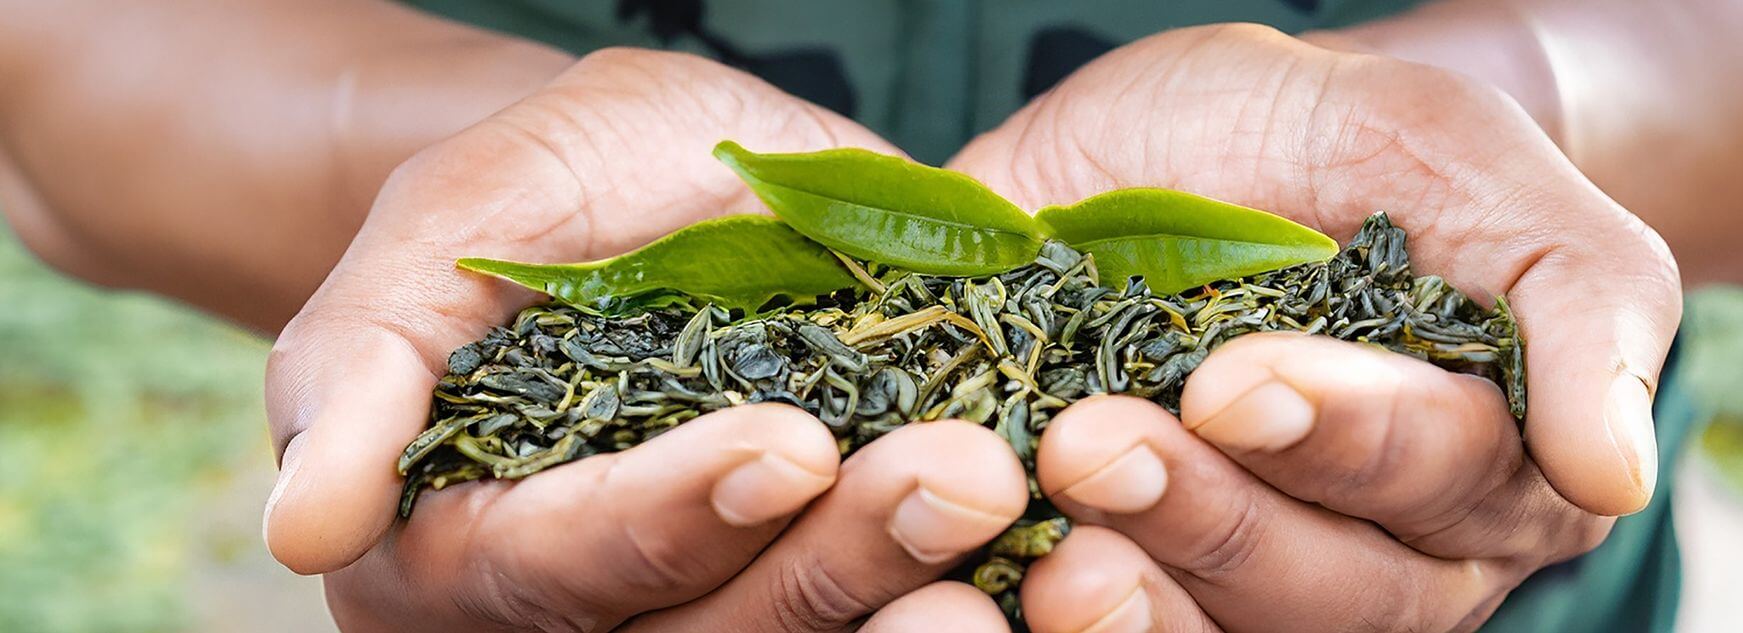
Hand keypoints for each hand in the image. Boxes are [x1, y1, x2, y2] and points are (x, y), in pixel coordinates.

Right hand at [265, 49, 1025, 631]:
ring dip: (908, 579)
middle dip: (827, 558)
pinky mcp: (821, 573)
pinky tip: (1046, 544)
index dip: (667, 517)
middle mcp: (585, 611)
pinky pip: (881, 607)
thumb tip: (306, 525)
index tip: (785, 445)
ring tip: (1004, 486)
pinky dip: (955, 583)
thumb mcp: (450, 221)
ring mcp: (710, 600)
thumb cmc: (550, 183)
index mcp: (460, 549)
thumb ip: (362, 361)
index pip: (553, 566)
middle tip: (956, 473)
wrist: (669, 183)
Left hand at [946, 24, 1681, 630]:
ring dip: (1144, 602)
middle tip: (1096, 445)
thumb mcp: (1443, 143)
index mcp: (1491, 447)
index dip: (1342, 437)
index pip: (1443, 472)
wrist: (1189, 150)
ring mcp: (1271, 578)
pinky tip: (1019, 587)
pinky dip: (1080, 629)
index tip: (1233, 382)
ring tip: (1052, 543)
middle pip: (1340, 587)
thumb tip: (1614, 473)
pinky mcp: (1157, 582)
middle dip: (1217, 519)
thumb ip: (1573, 284)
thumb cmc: (1331, 140)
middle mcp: (1396, 547)